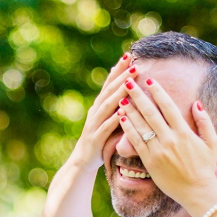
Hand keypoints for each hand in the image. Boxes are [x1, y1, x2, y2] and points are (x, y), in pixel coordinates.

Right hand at [68, 54, 138, 170]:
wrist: (82, 162)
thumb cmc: (100, 141)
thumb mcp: (108, 121)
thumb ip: (117, 108)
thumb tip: (131, 91)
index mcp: (99, 107)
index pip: (109, 84)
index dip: (118, 69)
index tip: (129, 55)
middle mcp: (95, 112)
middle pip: (109, 90)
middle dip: (121, 76)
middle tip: (133, 62)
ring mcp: (94, 125)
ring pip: (107, 106)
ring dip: (119, 93)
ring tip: (130, 81)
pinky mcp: (95, 139)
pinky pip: (106, 127)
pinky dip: (114, 119)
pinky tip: (124, 111)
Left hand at [118, 79, 216, 215]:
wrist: (197, 191)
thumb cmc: (205, 167)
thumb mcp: (212, 142)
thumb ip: (205, 122)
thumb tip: (196, 104)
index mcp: (184, 132)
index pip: (168, 106)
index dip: (157, 92)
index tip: (149, 80)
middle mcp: (170, 139)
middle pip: (150, 113)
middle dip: (138, 96)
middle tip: (128, 82)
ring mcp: (158, 151)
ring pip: (140, 126)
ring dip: (129, 110)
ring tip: (121, 98)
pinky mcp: (150, 162)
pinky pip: (136, 142)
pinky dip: (128, 129)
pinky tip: (122, 119)